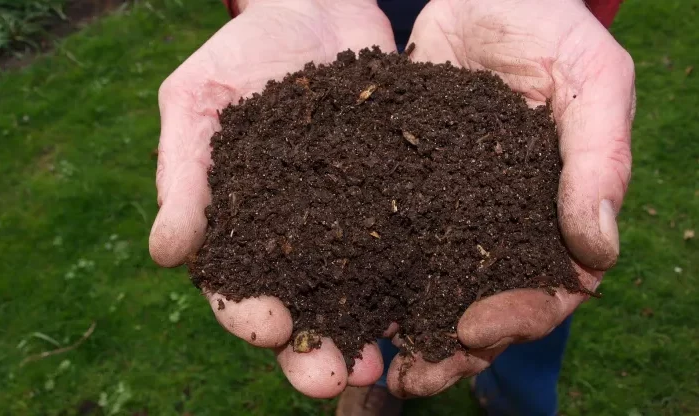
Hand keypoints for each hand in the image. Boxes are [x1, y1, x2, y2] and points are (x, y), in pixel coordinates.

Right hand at [149, 0, 394, 397]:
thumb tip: (165, 254)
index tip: (271, 328)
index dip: (248, 315)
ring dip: (365, 334)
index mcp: (240, 223)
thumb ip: (182, 174)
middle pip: (300, 307)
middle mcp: (295, 236)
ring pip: (354, 293)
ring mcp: (347, 222)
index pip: (235, 286)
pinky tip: (428, 308)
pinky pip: (405, 248)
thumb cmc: (245, 51)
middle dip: (312, 350)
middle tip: (332, 380)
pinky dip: (414, 282)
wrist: (317, 8)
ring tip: (384, 366)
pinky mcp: (393, 200)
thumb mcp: (197, 101)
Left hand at [386, 0, 634, 396]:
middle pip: (482, 305)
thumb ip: (599, 158)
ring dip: (403, 329)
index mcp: (553, 210)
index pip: (549, 288)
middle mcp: (498, 222)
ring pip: (429, 286)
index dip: (518, 317)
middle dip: (451, 347)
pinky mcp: (400, 189)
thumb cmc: (545, 24)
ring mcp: (448, 210)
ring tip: (368, 360)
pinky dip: (364, 276)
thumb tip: (598, 252)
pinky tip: (336, 300)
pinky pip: (383, 242)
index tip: (475, 328)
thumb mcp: (589, 76)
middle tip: (412, 377)